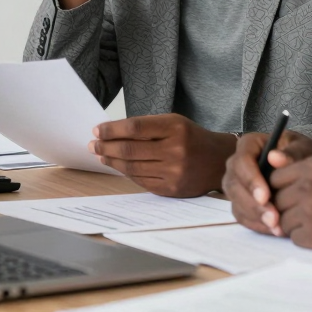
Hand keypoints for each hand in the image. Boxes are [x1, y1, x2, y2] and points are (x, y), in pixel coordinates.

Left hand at [89, 114, 235, 197]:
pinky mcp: (171, 189)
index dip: (112, 130)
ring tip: (102, 155)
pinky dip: (126, 173)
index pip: (135, 128)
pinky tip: (118, 166)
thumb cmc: (191, 137)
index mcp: (175, 128)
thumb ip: (147, 126)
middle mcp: (175, 150)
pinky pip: (141, 181)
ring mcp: (173, 172)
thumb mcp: (174, 122)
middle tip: (93, 144)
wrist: (217, 161)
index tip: (98, 130)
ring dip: (112, 161)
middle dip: (106, 147)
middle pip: (130, 149)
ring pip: (132, 167)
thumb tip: (113, 132)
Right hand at [222, 130, 311, 233]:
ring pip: (235, 202)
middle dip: (252, 204)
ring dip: (254, 216)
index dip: (251, 179)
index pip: (242, 160)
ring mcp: (237, 183)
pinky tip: (274, 229)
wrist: (308, 172)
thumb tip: (274, 157)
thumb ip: (292, 153)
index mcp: (250, 144)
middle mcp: (238, 163)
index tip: (265, 196)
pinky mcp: (241, 201)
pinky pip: (241, 215)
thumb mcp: (303, 150)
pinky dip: (256, 224)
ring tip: (276, 227)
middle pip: (234, 184)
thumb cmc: (304, 157)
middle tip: (272, 218)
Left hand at [271, 155, 311, 255]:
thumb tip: (282, 167)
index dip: (282, 188)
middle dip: (287, 206)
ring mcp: (308, 211)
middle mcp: (306, 186)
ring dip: (296, 224)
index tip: (292, 195)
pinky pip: (295, 238)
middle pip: (277, 199)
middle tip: (305, 213)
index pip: (276, 177)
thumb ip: (311, 169)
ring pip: (284, 219)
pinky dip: (305, 238)